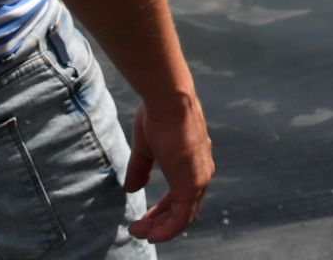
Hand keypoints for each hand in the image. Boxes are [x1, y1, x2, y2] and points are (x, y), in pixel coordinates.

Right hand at [124, 94, 212, 242]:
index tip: (146, 218)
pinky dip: (165, 229)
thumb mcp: (147, 145)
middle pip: (184, 209)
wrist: (169, 97)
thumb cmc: (158, 112)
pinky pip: (180, 217)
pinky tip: (149, 234)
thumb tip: (132, 188)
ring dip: (160, 228)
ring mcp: (198, 178)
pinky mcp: (191, 183)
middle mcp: (201, 172)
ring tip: (139, 232)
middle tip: (141, 228)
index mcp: (194, 161)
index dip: (163, 210)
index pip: (182, 195)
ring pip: (183, 216)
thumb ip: (141, 168)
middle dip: (161, 221)